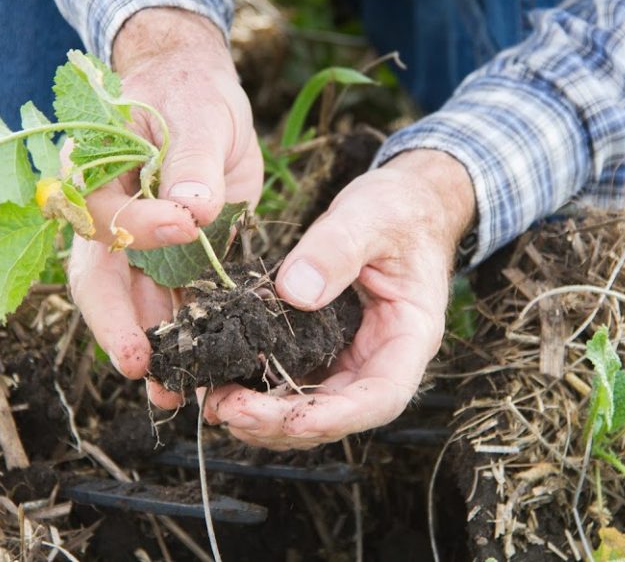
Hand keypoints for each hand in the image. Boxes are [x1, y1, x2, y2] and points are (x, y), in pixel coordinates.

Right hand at [67, 9, 262, 400]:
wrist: (198, 95)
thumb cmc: (188, 94)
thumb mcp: (196, 113)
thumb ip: (192, 159)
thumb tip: (193, 208)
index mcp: (92, 180)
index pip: (105, 216)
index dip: (143, 226)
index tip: (187, 223)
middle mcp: (106, 223)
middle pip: (101, 283)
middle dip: (120, 328)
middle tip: (143, 367)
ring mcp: (139, 248)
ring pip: (135, 306)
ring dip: (153, 348)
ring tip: (172, 394)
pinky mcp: (175, 261)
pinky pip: (173, 304)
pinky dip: (186, 336)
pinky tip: (202, 369)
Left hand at [203, 150, 474, 449]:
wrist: (398, 203)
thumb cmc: (397, 211)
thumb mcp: (370, 218)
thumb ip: (336, 250)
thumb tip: (294, 292)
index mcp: (409, 337)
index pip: (382, 396)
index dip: (338, 417)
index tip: (292, 420)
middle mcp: (379, 359)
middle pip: (336, 412)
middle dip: (281, 421)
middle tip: (229, 409)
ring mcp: (348, 358)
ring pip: (307, 407)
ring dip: (262, 415)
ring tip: (215, 401)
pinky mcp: (319, 348)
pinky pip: (289, 380)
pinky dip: (256, 389)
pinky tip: (220, 380)